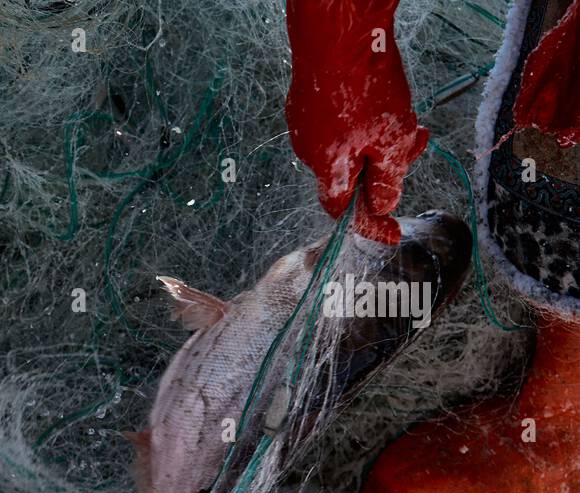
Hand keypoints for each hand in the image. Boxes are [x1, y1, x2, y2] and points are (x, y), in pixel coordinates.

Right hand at [285, 0, 427, 242]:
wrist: (337, 31)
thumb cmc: (363, 83)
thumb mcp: (392, 138)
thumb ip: (387, 178)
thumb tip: (383, 206)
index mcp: (327, 166)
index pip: (343, 210)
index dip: (369, 224)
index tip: (391, 234)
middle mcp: (308, 150)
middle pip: (350, 175)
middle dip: (383, 166)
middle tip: (415, 143)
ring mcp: (304, 124)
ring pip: (348, 148)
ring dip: (377, 139)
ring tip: (404, 114)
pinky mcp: (306, 102)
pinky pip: (338, 125)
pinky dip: (362, 122)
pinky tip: (380, 97)